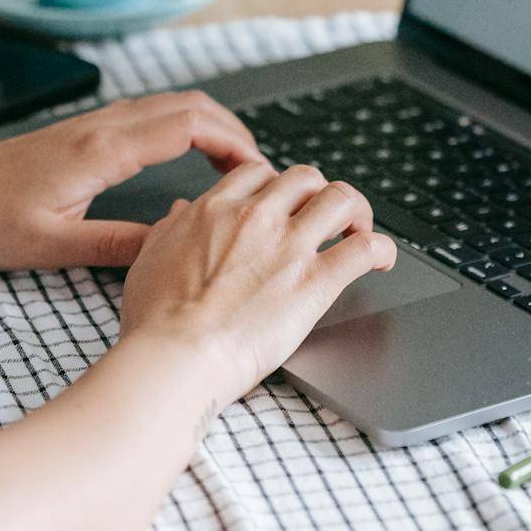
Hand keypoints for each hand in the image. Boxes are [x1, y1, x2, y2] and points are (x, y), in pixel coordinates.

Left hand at [0, 92, 262, 270]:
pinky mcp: (90, 129)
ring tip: (237, 167)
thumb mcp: (53, 245)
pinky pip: (154, 113)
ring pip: (173, 104)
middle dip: (234, 130)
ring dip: (213, 126)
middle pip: (190, 104)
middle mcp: (105, 125)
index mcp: (102, 149)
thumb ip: (117, 245)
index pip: (187, 125)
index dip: (232, 142)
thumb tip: (173, 246)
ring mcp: (98, 122)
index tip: (258, 170)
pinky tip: (192, 156)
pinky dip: (188, 126)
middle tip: (259, 171)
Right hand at [119, 162, 397, 400]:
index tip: (281, 203)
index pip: (259, 173)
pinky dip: (380, 249)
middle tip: (321, 216)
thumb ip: (170, 228)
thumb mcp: (149, 258)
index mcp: (216, 208)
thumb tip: (181, 211)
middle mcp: (258, 216)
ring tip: (357, 227)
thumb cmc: (156, 320)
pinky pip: (363, 250)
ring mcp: (290, 246)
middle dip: (317, 192)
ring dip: (355, 210)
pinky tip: (381, 258)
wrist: (176, 357)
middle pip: (305, 177)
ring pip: (341, 198)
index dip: (275, 186)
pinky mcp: (316, 282)